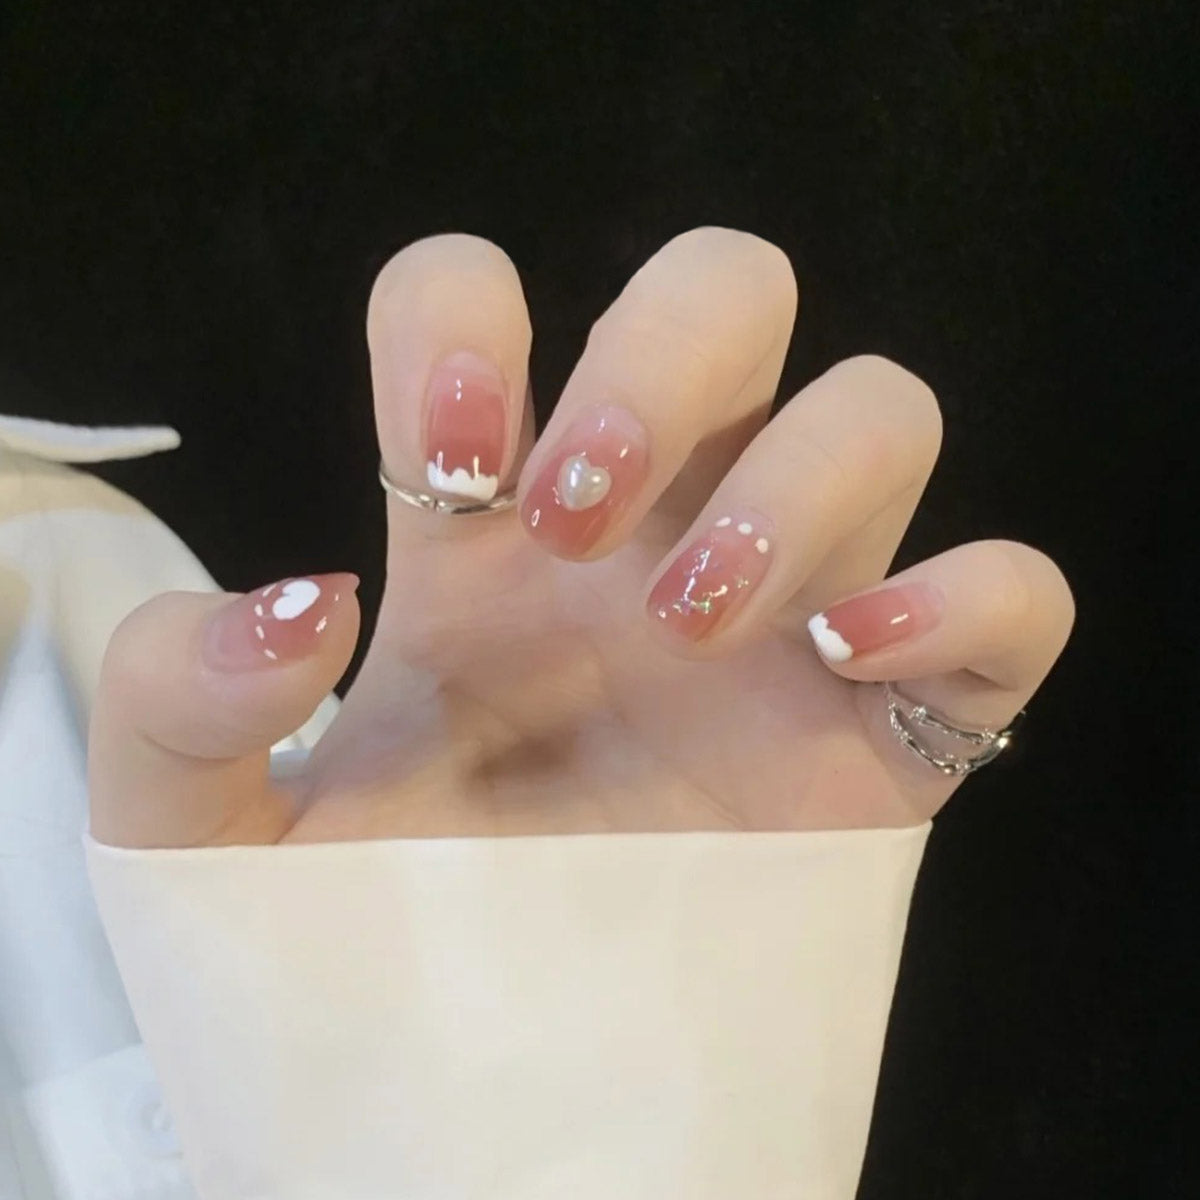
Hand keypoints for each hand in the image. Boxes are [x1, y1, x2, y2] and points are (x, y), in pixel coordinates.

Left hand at [89, 229, 1074, 847]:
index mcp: (483, 522)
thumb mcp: (205, 831)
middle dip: (661, 363)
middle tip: (578, 524)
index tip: (457, 461)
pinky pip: (1016, 597)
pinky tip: (853, 663)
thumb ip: (182, 702)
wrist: (492, 1072)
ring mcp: (790, 610)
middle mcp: (650, 526)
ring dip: (794, 483)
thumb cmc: (360, 934)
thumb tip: (306, 597)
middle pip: (728, 287)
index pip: (472, 293)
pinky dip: (968, 598)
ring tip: (696, 620)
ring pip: (881, 407)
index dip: (465, 321)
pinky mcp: (897, 723)